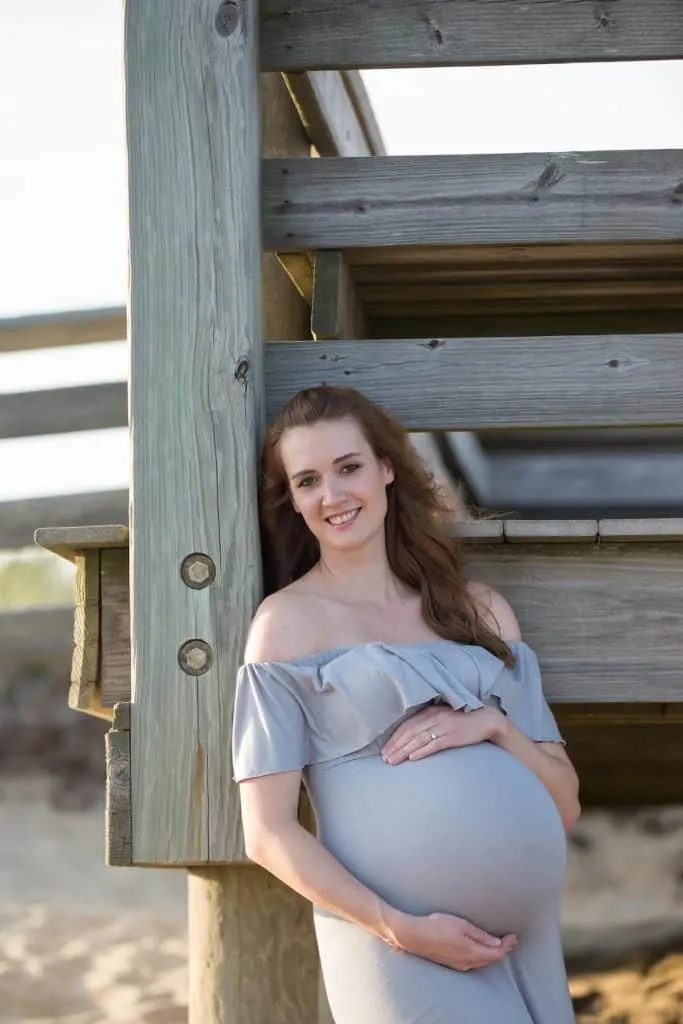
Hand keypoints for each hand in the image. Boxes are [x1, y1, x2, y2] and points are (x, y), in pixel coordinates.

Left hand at [381, 705, 504, 764]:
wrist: (486, 719)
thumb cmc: (462, 721)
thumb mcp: (442, 718)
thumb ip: (428, 724)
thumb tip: (410, 738)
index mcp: (430, 712)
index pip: (407, 725)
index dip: (394, 738)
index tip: (384, 750)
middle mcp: (434, 717)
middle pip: (410, 733)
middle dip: (395, 746)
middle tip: (384, 758)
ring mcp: (444, 726)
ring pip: (418, 739)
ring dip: (403, 751)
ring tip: (393, 761)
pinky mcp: (454, 736)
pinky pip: (434, 744)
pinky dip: (422, 751)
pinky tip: (413, 758)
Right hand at [393, 910, 516, 970]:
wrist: (415, 936)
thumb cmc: (438, 926)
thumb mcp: (462, 925)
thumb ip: (480, 935)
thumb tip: (497, 943)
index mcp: (472, 952)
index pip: (497, 954)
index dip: (508, 946)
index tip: (513, 935)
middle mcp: (467, 962)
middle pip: (491, 959)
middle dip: (503, 949)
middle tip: (510, 938)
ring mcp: (460, 964)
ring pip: (483, 961)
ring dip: (493, 953)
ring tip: (500, 941)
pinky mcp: (453, 963)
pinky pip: (474, 962)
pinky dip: (483, 954)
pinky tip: (482, 946)